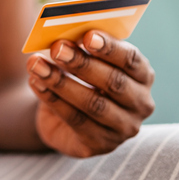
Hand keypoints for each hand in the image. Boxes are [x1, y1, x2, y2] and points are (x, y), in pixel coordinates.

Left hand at [26, 30, 154, 157]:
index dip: (110, 47)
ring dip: (61, 82)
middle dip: (82, 63)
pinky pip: (75, 120)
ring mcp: (123, 128)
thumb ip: (80, 45)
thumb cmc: (79, 76)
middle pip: (114, 82)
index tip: (87, 35)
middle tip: (57, 48)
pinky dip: (53, 99)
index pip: (131, 59)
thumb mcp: (83, 57)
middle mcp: (140, 103)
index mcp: (142, 75)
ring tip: (37, 65)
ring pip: (93, 104)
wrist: (62, 114)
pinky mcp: (100, 144)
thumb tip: (63, 35)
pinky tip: (36, 82)